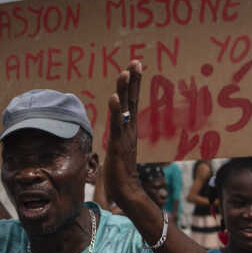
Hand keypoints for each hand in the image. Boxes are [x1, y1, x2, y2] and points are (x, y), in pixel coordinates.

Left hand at [104, 60, 144, 207]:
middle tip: (136, 61)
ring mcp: (125, 136)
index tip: (135, 66)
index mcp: (129, 129)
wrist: (127, 191)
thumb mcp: (118, 151)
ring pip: (125, 108)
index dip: (133, 84)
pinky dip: (116, 110)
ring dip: (125, 89)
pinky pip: (117, 124)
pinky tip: (115, 97)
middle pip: (132, 99)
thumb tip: (116, 137)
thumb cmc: (121, 175)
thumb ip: (118, 141)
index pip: (131, 101)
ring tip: (125, 72)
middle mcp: (130, 129)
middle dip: (133, 80)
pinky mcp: (119, 144)